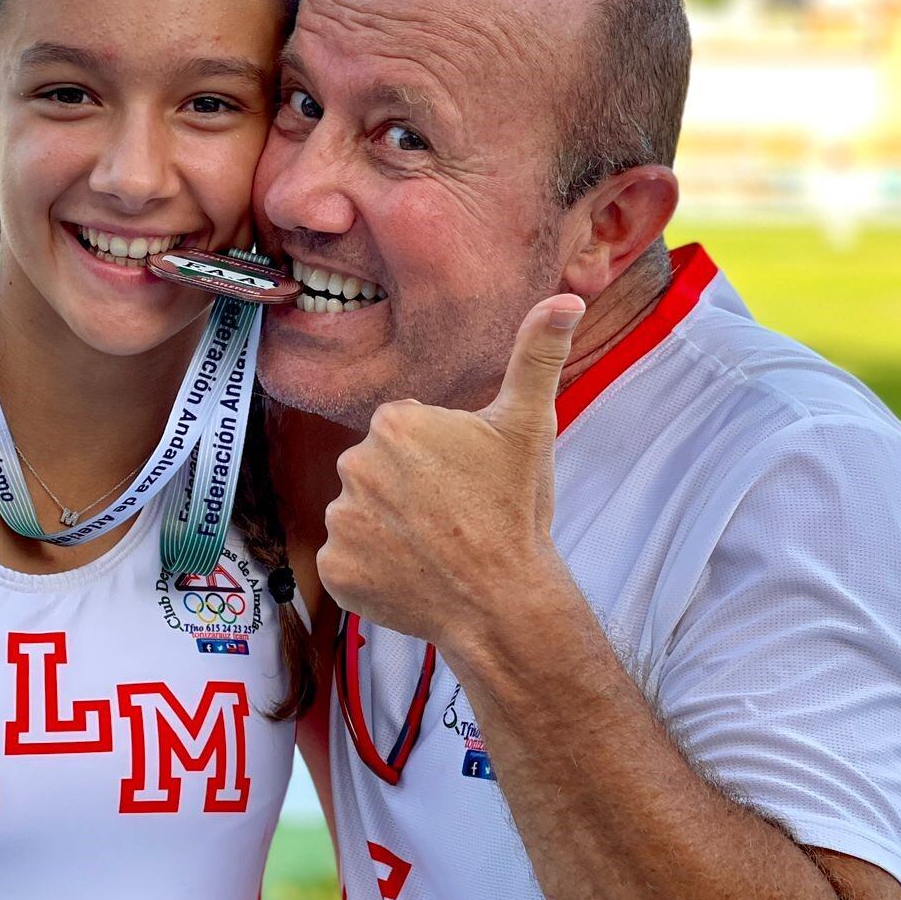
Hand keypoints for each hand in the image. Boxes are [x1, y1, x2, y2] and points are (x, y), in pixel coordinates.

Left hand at [317, 295, 584, 647]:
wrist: (505, 601)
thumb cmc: (517, 510)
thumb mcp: (529, 426)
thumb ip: (537, 355)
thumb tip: (567, 298)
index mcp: (393, 423)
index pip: (403, 436)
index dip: (438, 461)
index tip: (465, 484)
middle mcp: (353, 465)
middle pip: (377, 473)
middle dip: (409, 493)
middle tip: (454, 517)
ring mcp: (341, 521)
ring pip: (362, 515)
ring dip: (389, 531)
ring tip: (435, 548)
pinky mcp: (334, 570)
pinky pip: (346, 561)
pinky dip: (372, 570)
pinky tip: (410, 576)